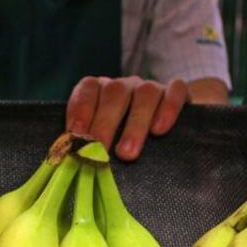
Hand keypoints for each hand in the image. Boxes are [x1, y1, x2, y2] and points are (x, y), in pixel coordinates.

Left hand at [65, 76, 188, 161]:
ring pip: (145, 94)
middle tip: (99, 151)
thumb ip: (87, 145)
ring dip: (135, 124)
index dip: (80, 109)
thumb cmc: (121, 141)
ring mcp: (152, 87)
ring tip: (127, 154)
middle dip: (105, 123)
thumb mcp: (102, 140)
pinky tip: (160, 130)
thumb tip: (68, 161)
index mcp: (102, 91)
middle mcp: (126, 85)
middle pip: (115, 93)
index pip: (88, 88)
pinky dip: (168, 108)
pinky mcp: (178, 93)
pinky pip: (175, 91)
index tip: (75, 134)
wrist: (166, 129)